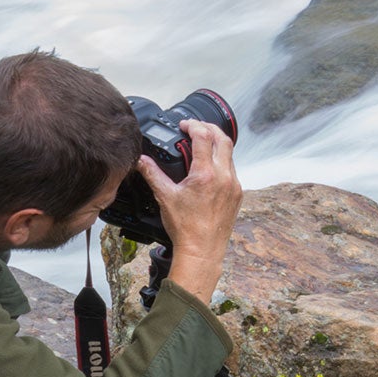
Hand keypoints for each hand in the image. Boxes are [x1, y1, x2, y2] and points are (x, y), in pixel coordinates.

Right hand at [139, 122, 241, 306]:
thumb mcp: (165, 197)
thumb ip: (152, 174)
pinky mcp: (237, 194)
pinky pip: (232, 169)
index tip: (185, 125)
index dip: (193, 125)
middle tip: (196, 127)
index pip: (203, 137)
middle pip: (223, 139)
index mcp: (206, 174)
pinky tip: (209, 167)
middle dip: (209, 128)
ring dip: (217, 144)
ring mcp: (233, 185)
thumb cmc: (185, 228)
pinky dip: (222, 161)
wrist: (202, 251)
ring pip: (230, 154)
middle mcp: (224, 177)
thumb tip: (141, 160)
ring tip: (202, 144)